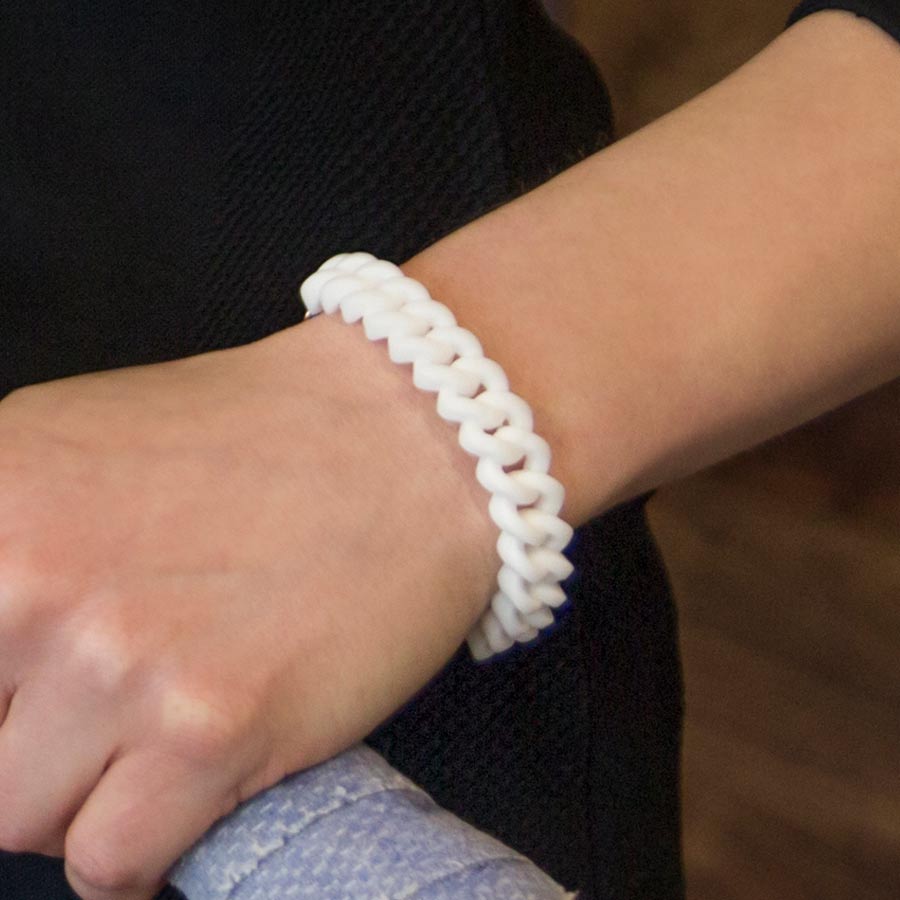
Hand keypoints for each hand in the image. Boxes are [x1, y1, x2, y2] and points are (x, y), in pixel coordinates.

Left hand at [0, 316, 495, 899]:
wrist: (410, 441)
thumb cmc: (269, 437)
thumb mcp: (88, 440)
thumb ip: (5, 536)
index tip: (25, 694)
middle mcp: (31, 581)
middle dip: (29, 737)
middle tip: (108, 695)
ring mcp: (120, 661)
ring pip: (22, 818)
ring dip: (87, 791)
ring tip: (159, 731)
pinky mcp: (211, 729)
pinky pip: (110, 862)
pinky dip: (140, 844)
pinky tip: (188, 785)